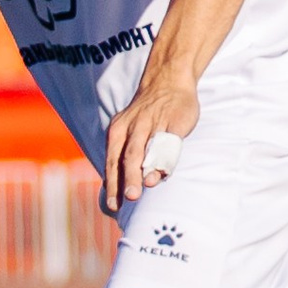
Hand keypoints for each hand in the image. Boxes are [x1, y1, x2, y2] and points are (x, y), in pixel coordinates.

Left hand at [101, 71, 198, 212]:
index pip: (112, 162)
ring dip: (147, 168)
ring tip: (147, 185)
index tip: (114, 206)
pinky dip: (167, 155)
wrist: (167, 82)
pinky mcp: (174, 120)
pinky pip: (170, 141)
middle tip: (131, 198)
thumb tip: (121, 188)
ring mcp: (154, 123)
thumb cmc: (146, 116)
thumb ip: (125, 156)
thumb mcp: (129, 131)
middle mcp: (133, 127)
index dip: (113, 184)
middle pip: (128, 157)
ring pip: (148, 149)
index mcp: (117, 131)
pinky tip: (166, 170)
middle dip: (129, 179)